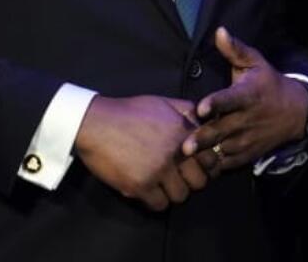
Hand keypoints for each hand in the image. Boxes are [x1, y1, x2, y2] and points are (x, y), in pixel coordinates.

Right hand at [74, 95, 209, 210]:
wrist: (96, 123)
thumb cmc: (130, 112)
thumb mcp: (165, 103)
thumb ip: (188, 111)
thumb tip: (205, 119)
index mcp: (185, 134)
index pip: (212, 160)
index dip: (206, 166)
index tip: (195, 166)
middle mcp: (176, 154)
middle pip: (200, 182)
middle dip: (192, 181)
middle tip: (180, 178)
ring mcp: (158, 171)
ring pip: (181, 196)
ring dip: (173, 193)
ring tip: (164, 186)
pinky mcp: (139, 185)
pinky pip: (159, 204)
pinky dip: (156, 201)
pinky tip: (149, 192)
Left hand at [181, 27, 307, 173]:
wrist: (296, 112)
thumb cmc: (268, 84)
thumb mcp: (256, 63)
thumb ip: (235, 49)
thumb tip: (219, 30)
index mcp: (248, 95)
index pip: (230, 100)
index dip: (216, 104)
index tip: (202, 108)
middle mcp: (247, 119)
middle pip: (221, 131)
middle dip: (203, 139)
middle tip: (185, 147)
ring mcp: (248, 139)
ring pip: (223, 150)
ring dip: (205, 155)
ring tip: (186, 159)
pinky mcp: (248, 154)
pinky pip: (228, 163)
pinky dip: (215, 165)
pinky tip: (199, 165)